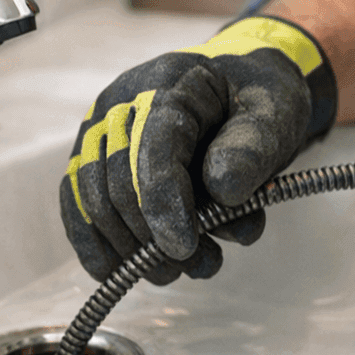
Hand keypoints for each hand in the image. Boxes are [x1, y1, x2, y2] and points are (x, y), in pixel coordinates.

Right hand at [59, 16, 335, 282]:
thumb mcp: (276, 115)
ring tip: (180, 272)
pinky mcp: (92, 156)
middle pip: (118, 180)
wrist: (241, 87)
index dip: (163, 203)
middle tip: (200, 267)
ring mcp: (101, 129)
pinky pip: (78, 203)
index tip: (183, 248)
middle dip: (152, 237)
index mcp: (170, 81)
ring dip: (130, 249)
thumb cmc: (258, 101)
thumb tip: (223, 192)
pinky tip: (117, 274)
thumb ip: (254, 149)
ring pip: (94, 198)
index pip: (153, 147)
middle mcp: (122, 101)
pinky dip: (94, 243)